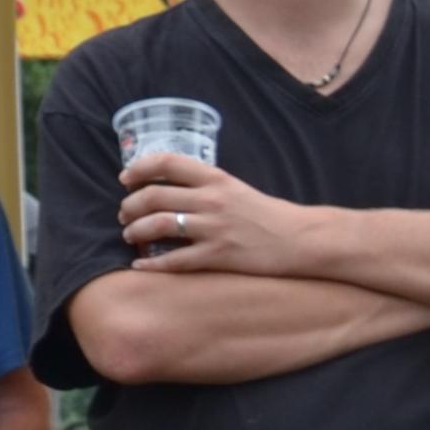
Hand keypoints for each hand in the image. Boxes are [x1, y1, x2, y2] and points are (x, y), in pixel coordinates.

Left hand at [118, 147, 322, 271]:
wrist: (304, 240)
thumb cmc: (272, 217)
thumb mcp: (239, 191)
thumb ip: (208, 188)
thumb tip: (174, 192)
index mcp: (217, 179)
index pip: (167, 163)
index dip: (139, 169)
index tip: (125, 179)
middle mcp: (212, 200)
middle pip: (153, 196)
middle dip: (130, 207)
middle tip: (125, 215)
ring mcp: (214, 229)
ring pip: (157, 225)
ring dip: (135, 232)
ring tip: (130, 237)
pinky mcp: (219, 256)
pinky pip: (175, 260)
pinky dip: (151, 265)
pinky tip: (140, 267)